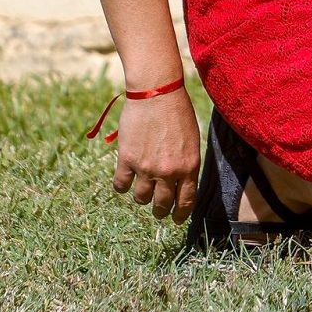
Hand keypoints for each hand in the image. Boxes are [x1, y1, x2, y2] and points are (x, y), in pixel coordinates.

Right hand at [111, 88, 200, 223]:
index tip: (176, 219)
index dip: (180, 214)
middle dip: (160, 210)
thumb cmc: (178, 112)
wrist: (157, 92)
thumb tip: (179, 185)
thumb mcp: (191, 140)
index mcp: (189, 166)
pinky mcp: (127, 160)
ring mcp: (146, 167)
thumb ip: (186, 164)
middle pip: (161, 205)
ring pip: (141, 198)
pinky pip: (121, 185)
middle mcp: (169, 171)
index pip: (186, 202)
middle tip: (158, 209)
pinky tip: (125, 179)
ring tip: (143, 188)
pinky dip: (122, 185)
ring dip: (141, 196)